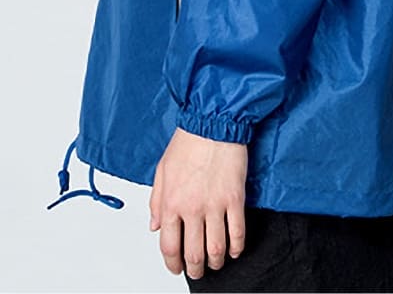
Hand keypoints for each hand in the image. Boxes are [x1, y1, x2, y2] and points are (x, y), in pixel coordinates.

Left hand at [149, 126, 247, 278]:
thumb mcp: (162, 170)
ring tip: (216, 262)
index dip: (172, 263)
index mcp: (171, 202)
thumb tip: (155, 226)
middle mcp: (192, 208)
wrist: (212, 122)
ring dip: (216, 262)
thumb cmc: (188, 141)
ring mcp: (215, 205)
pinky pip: (237, 232)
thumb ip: (156, 201)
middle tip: (198, 271)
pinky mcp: (234, 198)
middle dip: (196, 269)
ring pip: (216, 249)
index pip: (169, 246)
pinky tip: (234, 250)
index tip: (176, 267)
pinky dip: (236, 247)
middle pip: (194, 254)